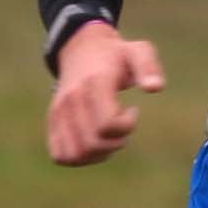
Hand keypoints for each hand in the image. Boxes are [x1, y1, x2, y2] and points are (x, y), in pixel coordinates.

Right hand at [45, 22, 165, 166]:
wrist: (82, 50)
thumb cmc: (117, 54)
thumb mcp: (139, 51)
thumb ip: (149, 67)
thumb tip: (156, 88)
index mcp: (94, 84)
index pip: (107, 124)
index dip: (127, 125)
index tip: (132, 110)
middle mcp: (71, 100)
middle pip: (92, 144)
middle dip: (116, 142)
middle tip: (123, 125)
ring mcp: (58, 112)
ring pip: (75, 155)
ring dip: (98, 154)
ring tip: (109, 136)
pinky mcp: (52, 122)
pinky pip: (61, 155)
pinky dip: (80, 158)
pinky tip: (94, 141)